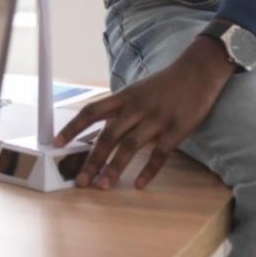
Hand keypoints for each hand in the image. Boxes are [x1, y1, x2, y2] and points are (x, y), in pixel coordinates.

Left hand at [55, 36, 233, 189]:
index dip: (72, 127)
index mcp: (124, 97)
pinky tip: (138, 185)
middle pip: (108, 136)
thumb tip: (96, 129)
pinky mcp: (177, 129)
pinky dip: (148, 170)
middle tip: (79, 180)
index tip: (57, 143)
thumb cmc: (164, 84)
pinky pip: (160, 154)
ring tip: (102, 186)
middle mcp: (136, 108)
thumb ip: (119, 110)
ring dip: (114, 168)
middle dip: (92, 159)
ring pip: (129, 147)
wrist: (198, 71)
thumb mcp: (137, 91)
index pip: (91, 112)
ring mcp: (156, 119)